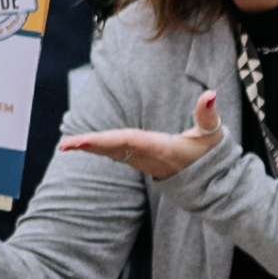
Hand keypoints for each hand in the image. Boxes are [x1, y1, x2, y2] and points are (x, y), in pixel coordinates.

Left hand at [62, 88, 226, 181]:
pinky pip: (114, 155)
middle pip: (113, 149)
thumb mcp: (212, 135)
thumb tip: (210, 94)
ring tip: (66, 146)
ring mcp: (142, 162)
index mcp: (160, 148)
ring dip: (88, 148)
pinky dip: (98, 150)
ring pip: (111, 153)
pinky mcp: (140, 162)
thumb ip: (209, 114)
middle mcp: (146, 157)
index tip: (85, 141)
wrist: (210, 184)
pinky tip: (83, 146)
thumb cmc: (210, 156)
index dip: (107, 140)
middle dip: (89, 146)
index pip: (129, 141)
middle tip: (65, 146)